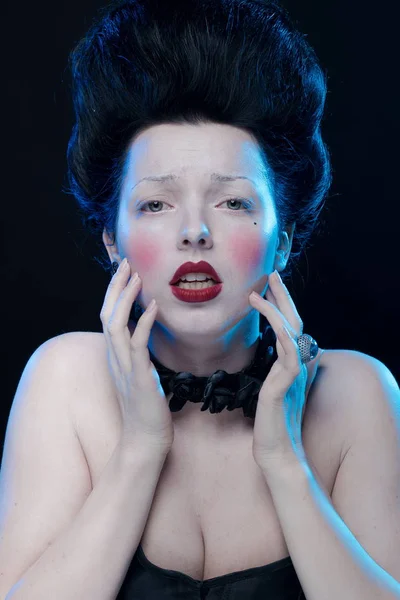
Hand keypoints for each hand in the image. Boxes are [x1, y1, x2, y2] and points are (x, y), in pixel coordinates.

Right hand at [100, 259, 173, 454]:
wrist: (145, 440)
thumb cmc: (147, 409)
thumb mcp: (141, 376)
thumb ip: (140, 357)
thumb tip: (150, 341)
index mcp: (116, 357)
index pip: (109, 317)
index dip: (114, 294)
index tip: (124, 273)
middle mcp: (115, 358)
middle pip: (107, 314)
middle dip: (115, 287)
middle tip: (126, 264)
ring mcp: (124, 367)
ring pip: (116, 325)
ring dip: (125, 299)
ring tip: (136, 277)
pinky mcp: (139, 377)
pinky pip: (137, 345)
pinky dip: (144, 323)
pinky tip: (154, 306)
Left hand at [249, 270, 320, 472]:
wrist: (276, 450)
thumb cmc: (272, 421)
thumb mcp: (274, 388)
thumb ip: (278, 369)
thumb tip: (276, 354)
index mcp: (292, 364)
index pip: (290, 326)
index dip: (282, 305)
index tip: (269, 286)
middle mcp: (297, 365)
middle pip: (295, 322)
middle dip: (283, 296)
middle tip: (271, 273)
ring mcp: (293, 374)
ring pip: (291, 332)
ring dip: (275, 310)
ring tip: (257, 293)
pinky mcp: (284, 385)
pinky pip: (287, 354)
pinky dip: (280, 334)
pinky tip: (269, 322)